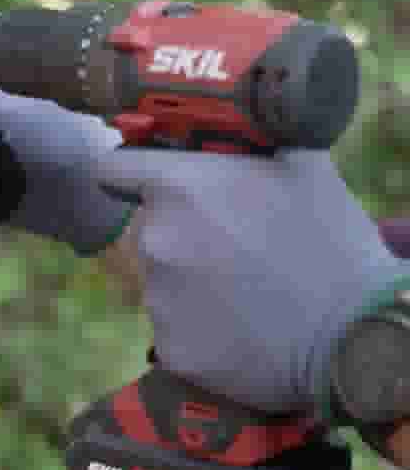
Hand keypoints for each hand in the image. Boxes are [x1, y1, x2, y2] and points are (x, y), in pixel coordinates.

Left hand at [88, 146, 409, 416]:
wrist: (356, 337)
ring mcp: (159, 296)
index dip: (129, 171)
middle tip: (235, 244)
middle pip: (148, 226)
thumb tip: (227, 125)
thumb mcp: (302, 166)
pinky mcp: (170, 345)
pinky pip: (176, 325)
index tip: (142, 179)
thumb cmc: (333, 245)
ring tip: (249, 288)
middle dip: (181, 229)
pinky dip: (201, 325)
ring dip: (192, 278)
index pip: (112, 168)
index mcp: (179, 186)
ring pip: (163, 277)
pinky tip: (244, 324)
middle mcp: (157, 238)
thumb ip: (247, 142)